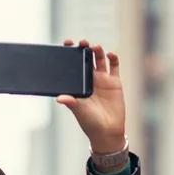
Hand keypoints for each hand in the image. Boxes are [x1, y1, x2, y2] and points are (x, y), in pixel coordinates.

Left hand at [57, 38, 125, 152]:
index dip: (70, 53)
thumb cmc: (90, 122)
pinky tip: (110, 54)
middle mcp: (90, 79)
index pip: (73, 65)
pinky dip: (113, 58)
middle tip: (81, 42)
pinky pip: (114, 67)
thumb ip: (70, 102)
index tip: (66, 43)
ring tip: (95, 47)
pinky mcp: (115, 83)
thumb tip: (59, 98)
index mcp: (79, 84)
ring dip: (97, 51)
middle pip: (86, 59)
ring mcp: (102, 80)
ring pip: (100, 60)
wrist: (107, 132)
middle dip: (84, 48)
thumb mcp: (79, 111)